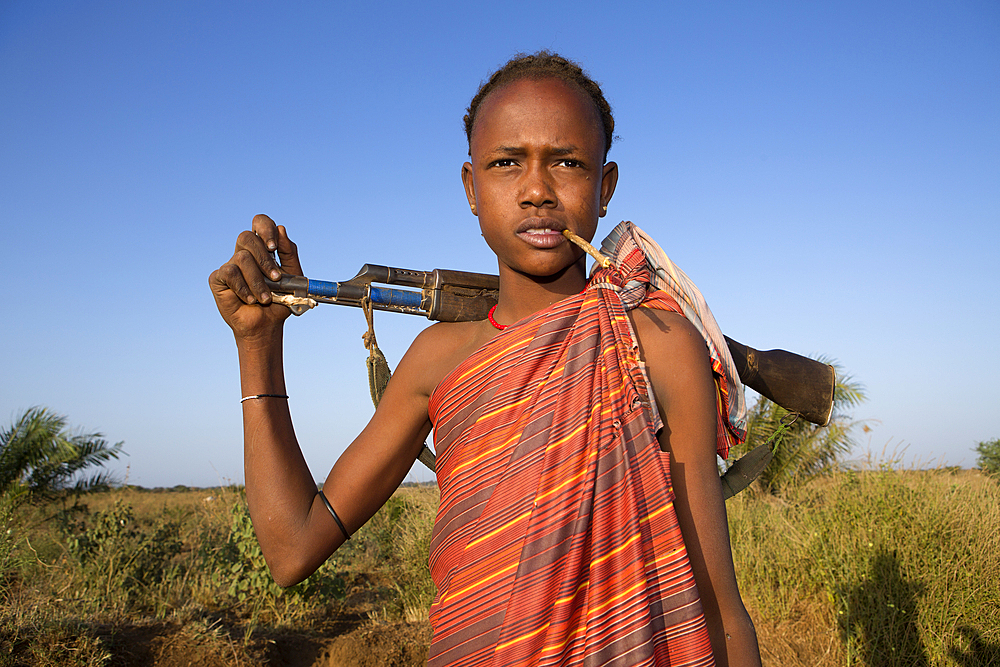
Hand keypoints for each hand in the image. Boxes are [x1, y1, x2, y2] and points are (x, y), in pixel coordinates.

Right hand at [209, 214, 303, 340]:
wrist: (267, 324)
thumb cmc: (280, 300)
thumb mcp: (293, 276)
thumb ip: (289, 253)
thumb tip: (281, 229)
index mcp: (262, 248)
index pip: (259, 223)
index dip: (265, 228)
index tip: (274, 247)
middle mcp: (244, 253)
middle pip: (246, 237)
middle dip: (264, 258)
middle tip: (276, 278)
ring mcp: (230, 265)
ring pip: (241, 258)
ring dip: (257, 281)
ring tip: (265, 299)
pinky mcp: (218, 278)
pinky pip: (229, 273)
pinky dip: (243, 288)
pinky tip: (250, 299)